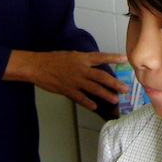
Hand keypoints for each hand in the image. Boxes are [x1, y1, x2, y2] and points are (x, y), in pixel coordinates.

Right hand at [6, 50, 127, 109]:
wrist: (37, 66)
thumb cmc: (53, 60)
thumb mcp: (71, 55)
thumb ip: (83, 61)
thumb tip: (94, 64)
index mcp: (82, 58)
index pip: (100, 57)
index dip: (113, 58)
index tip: (124, 59)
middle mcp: (80, 69)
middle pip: (101, 76)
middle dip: (114, 83)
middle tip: (125, 88)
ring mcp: (74, 80)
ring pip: (93, 88)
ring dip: (105, 94)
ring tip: (115, 99)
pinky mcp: (67, 89)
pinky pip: (80, 97)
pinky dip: (88, 102)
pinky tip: (95, 106)